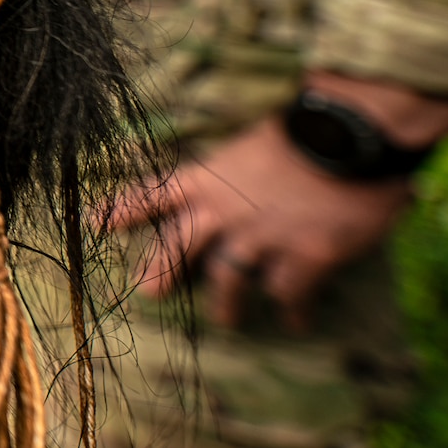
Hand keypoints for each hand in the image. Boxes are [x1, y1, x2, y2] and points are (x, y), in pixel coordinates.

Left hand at [108, 116, 411, 330]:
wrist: (349, 138)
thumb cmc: (306, 126)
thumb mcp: (257, 136)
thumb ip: (243, 163)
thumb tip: (249, 166)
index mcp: (209, 176)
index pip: (155, 193)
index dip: (126, 208)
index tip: (98, 221)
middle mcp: (226, 211)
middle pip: (180, 247)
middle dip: (162, 269)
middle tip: (148, 292)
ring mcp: (261, 238)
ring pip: (228, 280)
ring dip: (226, 304)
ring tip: (227, 320)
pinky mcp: (302, 257)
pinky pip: (289, 294)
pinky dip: (293, 309)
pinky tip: (297, 321)